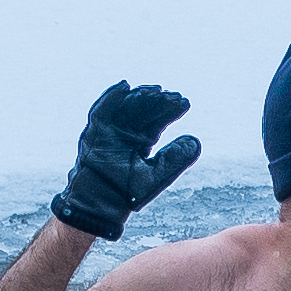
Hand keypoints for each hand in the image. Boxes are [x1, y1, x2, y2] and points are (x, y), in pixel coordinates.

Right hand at [50, 82, 200, 239]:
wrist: (102, 204)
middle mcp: (127, 132)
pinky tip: (124, 86)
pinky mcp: (95, 132)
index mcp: (142, 140)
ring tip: (156, 91)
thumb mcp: (158, 175)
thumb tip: (195, 140)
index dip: (171, 109)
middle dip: (159, 101)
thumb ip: (176, 159)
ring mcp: (111, 130)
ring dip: (141, 96)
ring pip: (126, 106)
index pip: (158, 119)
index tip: (185, 103)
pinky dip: (111, 97)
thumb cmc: (128, 194)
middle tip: (173, 95)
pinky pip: (102, 110)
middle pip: (144, 109)